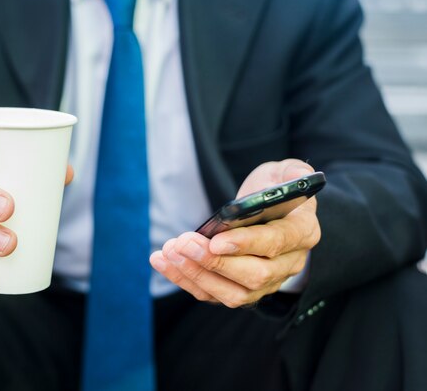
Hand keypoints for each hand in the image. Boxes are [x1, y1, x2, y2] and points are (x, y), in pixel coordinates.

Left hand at [150, 159, 319, 306]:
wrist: (270, 210)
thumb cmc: (275, 189)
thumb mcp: (285, 172)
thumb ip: (292, 172)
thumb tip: (294, 178)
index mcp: (303, 232)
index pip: (277, 243)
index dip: (246, 243)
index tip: (215, 240)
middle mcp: (288, 264)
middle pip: (254, 275)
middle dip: (214, 262)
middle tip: (184, 244)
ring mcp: (266, 282)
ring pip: (233, 293)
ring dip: (196, 274)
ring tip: (169, 252)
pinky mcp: (241, 289)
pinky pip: (213, 293)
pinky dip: (185, 279)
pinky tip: (163, 261)